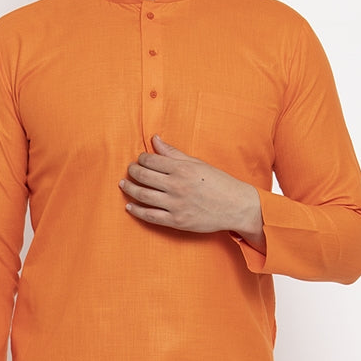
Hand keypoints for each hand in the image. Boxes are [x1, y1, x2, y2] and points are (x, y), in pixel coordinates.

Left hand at [119, 135, 265, 248]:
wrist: (236, 206)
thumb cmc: (218, 183)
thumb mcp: (197, 163)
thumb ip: (173, 153)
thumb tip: (155, 139)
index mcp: (182, 169)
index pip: (151, 160)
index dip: (141, 159)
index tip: (140, 159)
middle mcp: (176, 186)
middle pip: (143, 177)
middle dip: (132, 172)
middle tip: (129, 170)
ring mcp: (175, 205)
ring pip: (143, 196)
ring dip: (130, 189)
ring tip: (124, 184)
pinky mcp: (176, 221)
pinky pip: (150, 216)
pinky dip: (137, 211)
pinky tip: (129, 206)